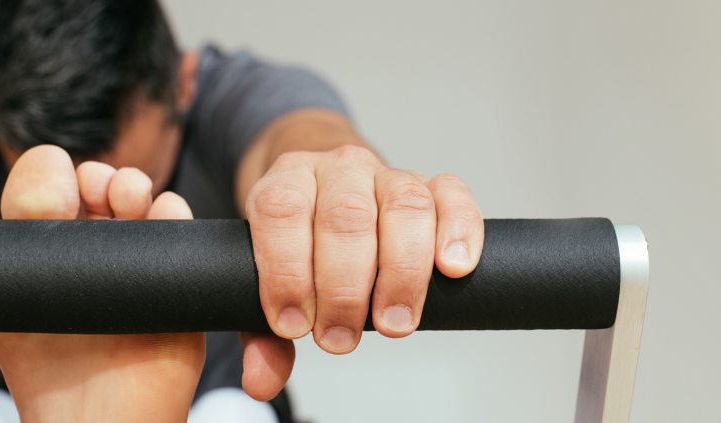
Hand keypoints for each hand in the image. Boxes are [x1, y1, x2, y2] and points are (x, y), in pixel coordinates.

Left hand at [0, 145, 204, 422]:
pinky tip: (159, 219)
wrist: (99, 418)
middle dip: (102, 176)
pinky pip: (182, 231)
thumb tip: (55, 163)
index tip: (60, 194)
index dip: (59, 177)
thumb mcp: (13, 286)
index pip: (56, 187)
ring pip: (147, 200)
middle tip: (98, 191)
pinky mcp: (178, 282)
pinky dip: (172, 214)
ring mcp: (141, 266)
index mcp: (51, 250)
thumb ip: (23, 220)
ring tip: (129, 201)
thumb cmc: (48, 370)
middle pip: (105, 186)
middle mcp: (97, 252)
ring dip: (137, 188)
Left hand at [240, 145, 483, 399]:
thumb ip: (260, 331)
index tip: (293, 324)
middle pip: (346, 215)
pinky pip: (454, 196)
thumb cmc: (296, 240)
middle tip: (340, 337)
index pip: (282, 210)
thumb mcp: (264, 279)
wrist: (322, 189)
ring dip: (402, 271)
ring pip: (404, 205)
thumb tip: (262, 380)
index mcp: (287, 180)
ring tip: (394, 322)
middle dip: (344, 287)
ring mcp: (388, 174)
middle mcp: (338, 169)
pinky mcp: (433, 186)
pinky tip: (453, 268)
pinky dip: (460, 230)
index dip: (287, 270)